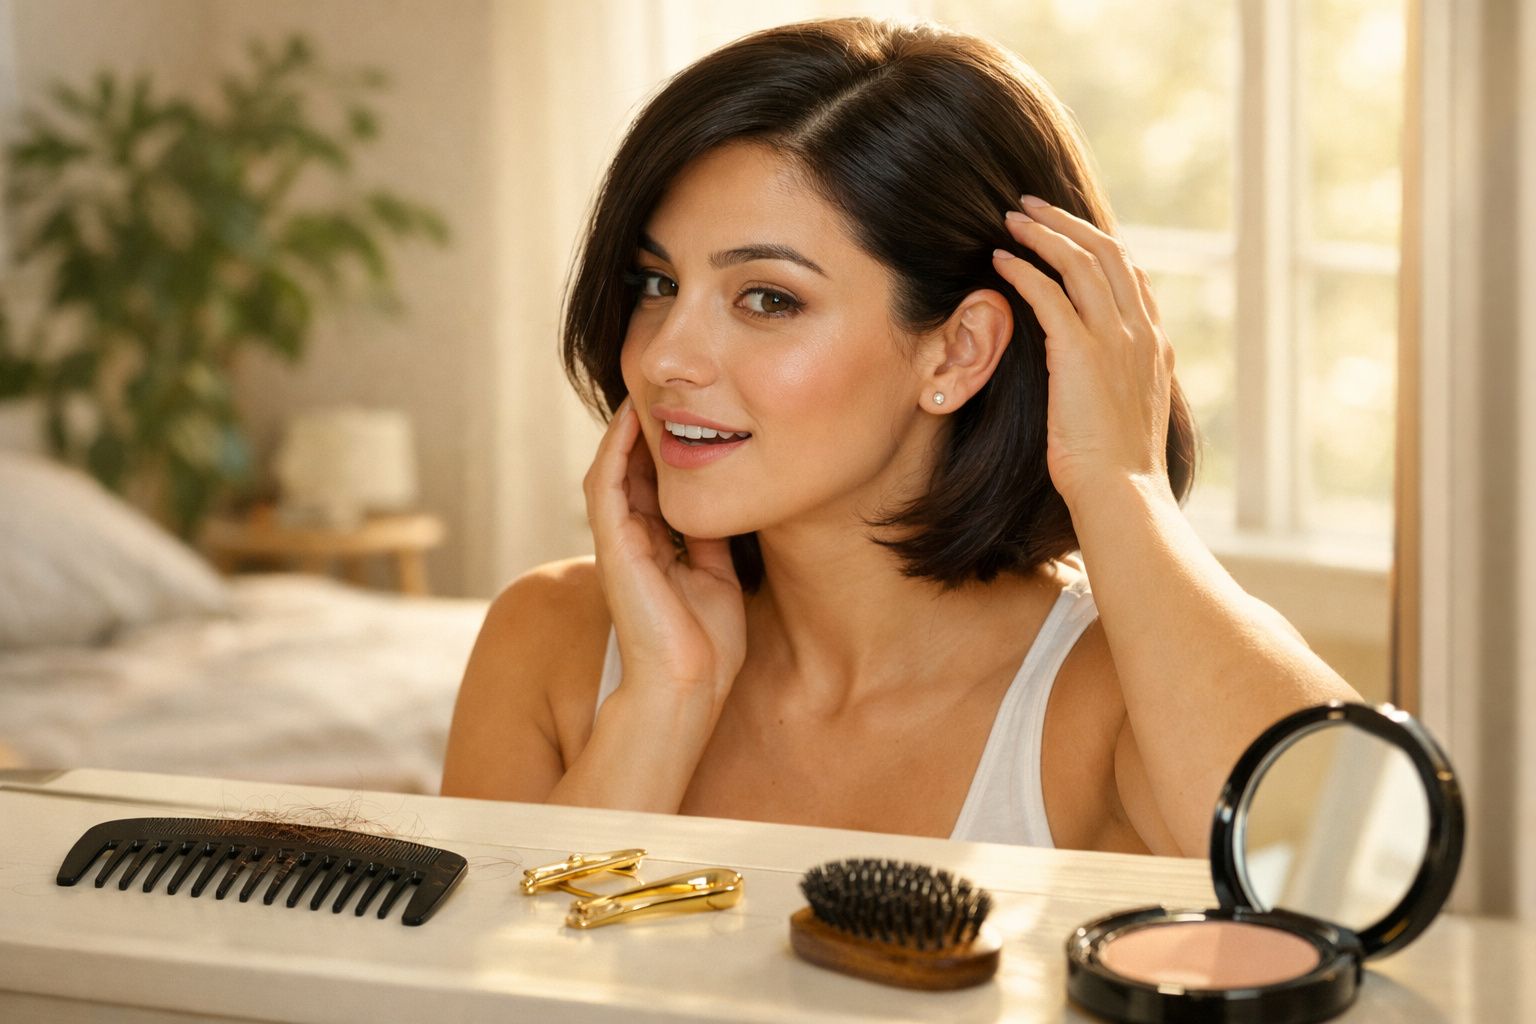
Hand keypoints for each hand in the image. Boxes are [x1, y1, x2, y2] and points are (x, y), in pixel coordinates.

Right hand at [582, 397, 746, 716]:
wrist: (690, 684)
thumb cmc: (707, 645)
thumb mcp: (719, 578)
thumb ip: (711, 542)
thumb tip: (726, 506)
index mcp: (656, 552)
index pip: (655, 488)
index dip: (667, 450)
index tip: (687, 415)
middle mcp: (632, 543)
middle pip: (633, 473)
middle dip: (645, 432)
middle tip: (661, 390)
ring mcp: (618, 544)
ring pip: (613, 471)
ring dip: (625, 432)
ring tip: (641, 392)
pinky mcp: (612, 546)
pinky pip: (606, 485)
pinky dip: (616, 450)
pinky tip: (631, 419)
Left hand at [990, 195, 1176, 513]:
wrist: (1123, 493)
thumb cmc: (1117, 469)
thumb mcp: (1127, 413)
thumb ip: (1119, 381)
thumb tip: (1099, 375)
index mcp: (1154, 344)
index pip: (1129, 273)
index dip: (1096, 242)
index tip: (1065, 229)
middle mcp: (1140, 332)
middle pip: (1108, 252)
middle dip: (1067, 221)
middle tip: (1030, 204)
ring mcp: (1115, 340)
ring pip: (1081, 262)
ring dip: (1043, 233)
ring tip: (1011, 218)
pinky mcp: (1081, 353)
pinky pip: (1050, 294)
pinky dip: (1023, 269)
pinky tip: (1001, 260)